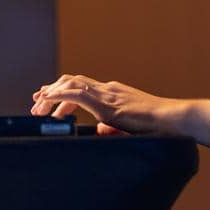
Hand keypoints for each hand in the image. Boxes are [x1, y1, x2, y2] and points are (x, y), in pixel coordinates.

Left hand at [30, 74, 162, 134]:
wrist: (173, 118)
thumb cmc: (158, 125)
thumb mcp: (129, 125)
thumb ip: (112, 125)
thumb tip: (98, 129)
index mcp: (112, 92)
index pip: (81, 85)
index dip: (61, 90)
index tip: (47, 98)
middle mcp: (107, 89)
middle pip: (72, 81)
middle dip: (51, 90)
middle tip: (36, 103)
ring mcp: (107, 94)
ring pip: (71, 84)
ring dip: (51, 94)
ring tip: (39, 107)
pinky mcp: (107, 104)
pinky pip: (77, 94)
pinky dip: (58, 96)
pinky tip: (48, 102)